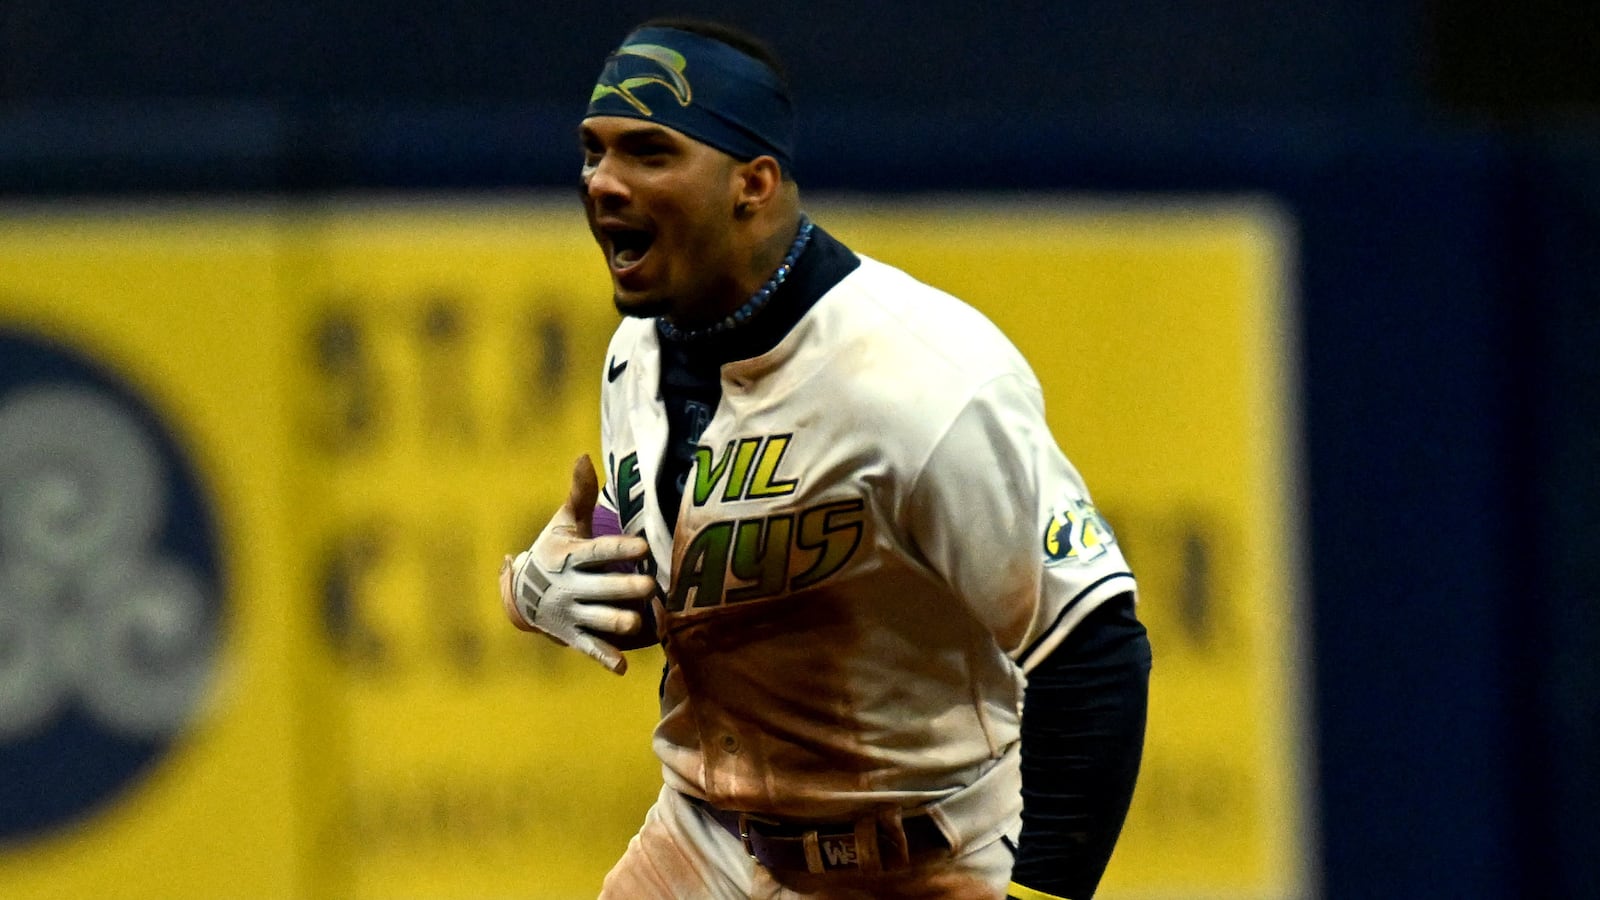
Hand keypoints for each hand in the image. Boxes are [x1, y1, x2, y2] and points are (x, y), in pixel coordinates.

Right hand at [499, 454, 655, 673]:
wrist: (520, 595)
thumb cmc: (554, 551)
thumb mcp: (563, 523)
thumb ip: (579, 493)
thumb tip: (584, 455)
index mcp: (569, 557)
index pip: (597, 552)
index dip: (620, 550)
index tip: (644, 547)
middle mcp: (570, 586)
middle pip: (600, 587)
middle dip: (623, 588)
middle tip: (650, 587)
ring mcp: (571, 613)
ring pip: (596, 618)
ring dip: (615, 622)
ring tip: (637, 623)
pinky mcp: (573, 636)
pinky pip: (589, 647)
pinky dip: (603, 657)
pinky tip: (622, 667)